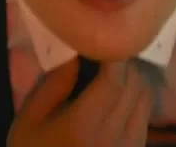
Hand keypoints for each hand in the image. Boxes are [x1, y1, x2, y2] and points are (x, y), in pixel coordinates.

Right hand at [8, 59, 152, 146]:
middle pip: (134, 83)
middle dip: (121, 64)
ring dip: (132, 80)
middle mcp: (114, 136)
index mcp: (85, 124)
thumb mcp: (30, 118)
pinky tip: (115, 99)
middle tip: (101, 54)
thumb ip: (54, 82)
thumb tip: (76, 49)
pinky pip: (145, 115)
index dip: (112, 53)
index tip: (98, 39)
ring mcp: (129, 146)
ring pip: (145, 97)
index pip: (115, 77)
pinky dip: (135, 99)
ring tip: (109, 75)